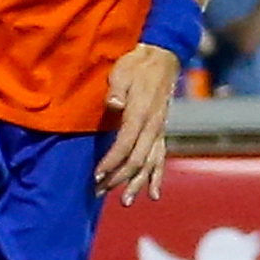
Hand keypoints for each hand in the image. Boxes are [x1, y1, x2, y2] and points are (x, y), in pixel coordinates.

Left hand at [96, 41, 178, 202]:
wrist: (162, 58)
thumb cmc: (137, 64)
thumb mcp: (123, 69)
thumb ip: (118, 88)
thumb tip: (114, 103)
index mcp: (141, 112)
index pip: (125, 144)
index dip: (111, 162)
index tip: (96, 175)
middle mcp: (153, 125)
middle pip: (137, 160)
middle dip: (119, 178)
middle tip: (99, 191)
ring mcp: (159, 130)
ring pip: (150, 163)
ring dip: (137, 183)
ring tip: (126, 201)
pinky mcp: (161, 131)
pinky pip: (161, 158)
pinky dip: (157, 177)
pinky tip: (153, 194)